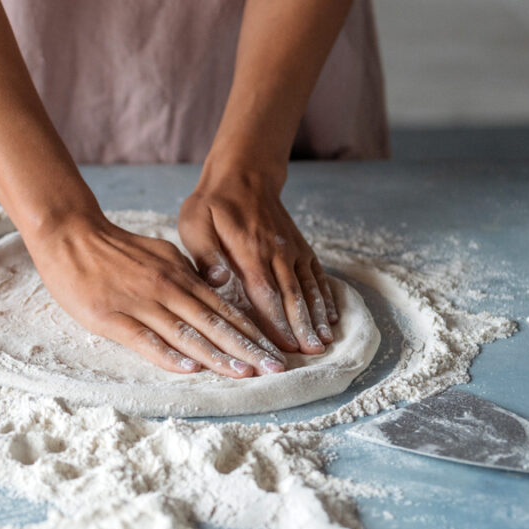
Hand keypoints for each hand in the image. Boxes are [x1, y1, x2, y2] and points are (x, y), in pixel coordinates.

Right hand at [23, 212, 288, 377]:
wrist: (70, 235)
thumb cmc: (115, 249)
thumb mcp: (160, 254)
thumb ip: (185, 276)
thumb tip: (211, 295)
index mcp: (179, 276)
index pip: (224, 309)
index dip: (253, 332)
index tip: (276, 352)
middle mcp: (166, 289)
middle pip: (214, 324)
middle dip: (248, 348)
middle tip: (276, 369)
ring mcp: (139, 304)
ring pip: (186, 334)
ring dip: (217, 356)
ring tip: (244, 373)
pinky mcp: (111, 318)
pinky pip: (145, 340)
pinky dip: (168, 355)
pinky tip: (190, 369)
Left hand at [178, 168, 336, 355]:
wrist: (243, 175)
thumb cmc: (212, 205)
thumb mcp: (196, 223)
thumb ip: (206, 254)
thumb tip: (217, 280)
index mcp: (248, 252)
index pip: (265, 293)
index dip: (276, 322)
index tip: (284, 346)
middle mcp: (276, 252)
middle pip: (292, 295)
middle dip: (302, 327)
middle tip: (311, 354)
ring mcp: (291, 249)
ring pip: (308, 287)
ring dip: (318, 315)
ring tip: (325, 342)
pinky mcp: (300, 247)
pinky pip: (317, 274)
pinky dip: (326, 296)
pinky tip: (332, 317)